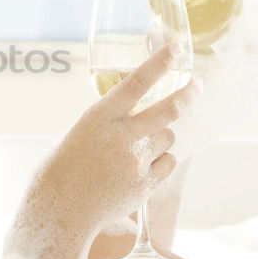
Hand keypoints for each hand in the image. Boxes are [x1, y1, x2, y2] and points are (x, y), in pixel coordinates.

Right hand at [43, 43, 200, 232]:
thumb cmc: (61, 169)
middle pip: (168, 109)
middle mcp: (121, 136)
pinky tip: (138, 170)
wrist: (60, 210)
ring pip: (167, 137)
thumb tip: (133, 116)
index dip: (159, 63)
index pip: (136, 82)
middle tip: (197, 84)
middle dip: (188, 93)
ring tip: (136, 150)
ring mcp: (136, 162)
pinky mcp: (145, 185)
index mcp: (98, 118)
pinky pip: (166, 164)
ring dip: (159, 137)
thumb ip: (108, 123)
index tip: (176, 48)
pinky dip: (158, 163)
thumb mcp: (80, 133)